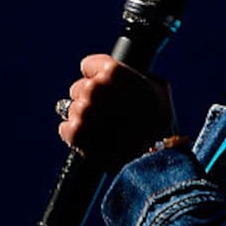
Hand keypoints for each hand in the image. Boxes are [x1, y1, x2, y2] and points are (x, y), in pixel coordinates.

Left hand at [59, 54, 175, 170]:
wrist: (155, 159)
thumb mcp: (159, 89)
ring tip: (103, 130)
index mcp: (113, 71)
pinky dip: (74, 135)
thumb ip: (138, 75)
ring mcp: (83, 111)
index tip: (104, 88)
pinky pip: (65, 129)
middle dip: (90, 100)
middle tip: (107, 114)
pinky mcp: (74, 133)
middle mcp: (95, 87)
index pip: (88, 65)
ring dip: (84, 119)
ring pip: (71, 109)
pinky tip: (91, 140)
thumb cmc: (160, 124)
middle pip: (79, 88)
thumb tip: (129, 75)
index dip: (96, 77)